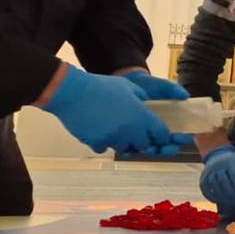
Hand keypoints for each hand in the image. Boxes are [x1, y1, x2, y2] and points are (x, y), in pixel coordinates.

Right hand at [42, 65, 193, 154]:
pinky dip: (103, 142)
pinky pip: (104, 147)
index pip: (161, 134)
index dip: (161, 136)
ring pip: (124, 148)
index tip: (158, 135)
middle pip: (144, 145)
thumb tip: (146, 103)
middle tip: (134, 132)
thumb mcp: (129, 86)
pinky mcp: (97, 143)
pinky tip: (98, 130)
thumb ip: (142, 97)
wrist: (73, 92)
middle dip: (141, 140)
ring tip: (114, 128)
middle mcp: (130, 130)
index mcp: (141, 115)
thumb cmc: (101, 86)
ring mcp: (113, 138)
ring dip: (122, 141)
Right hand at [199, 144, 234, 206]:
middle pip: (223, 181)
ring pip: (214, 185)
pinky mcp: (203, 177)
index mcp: (230, 161)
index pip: (234, 175)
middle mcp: (218, 165)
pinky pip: (204, 188)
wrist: (217, 156)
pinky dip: (210, 196)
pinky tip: (217, 201)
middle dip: (231, 192)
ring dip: (221, 195)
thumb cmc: (234, 163)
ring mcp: (209, 171)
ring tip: (229, 202)